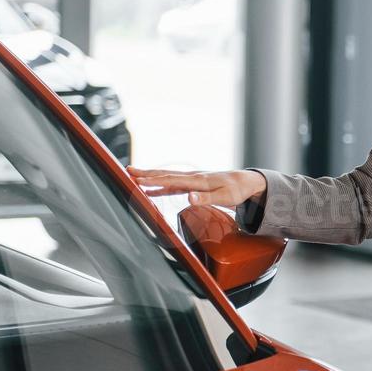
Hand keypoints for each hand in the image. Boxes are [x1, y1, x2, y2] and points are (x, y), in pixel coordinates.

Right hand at [128, 167, 266, 207]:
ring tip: (132, 176)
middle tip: (128, 171)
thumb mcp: (224, 198)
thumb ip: (205, 198)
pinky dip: (159, 185)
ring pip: (166, 177)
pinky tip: (149, 189)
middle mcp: (192, 177)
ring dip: (150, 177)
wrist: (243, 182)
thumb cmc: (235, 191)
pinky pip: (172, 184)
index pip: (172, 180)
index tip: (139, 180)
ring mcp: (191, 180)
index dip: (155, 181)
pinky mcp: (192, 184)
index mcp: (198, 181)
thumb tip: (188, 198)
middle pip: (165, 175)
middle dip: (146, 174)